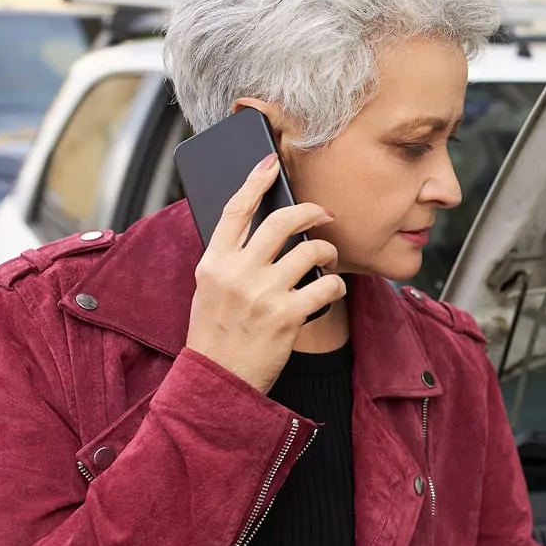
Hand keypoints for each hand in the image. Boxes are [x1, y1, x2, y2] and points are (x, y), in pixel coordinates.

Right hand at [184, 153, 346, 392]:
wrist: (216, 382)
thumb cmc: (216, 335)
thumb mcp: (209, 291)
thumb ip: (230, 260)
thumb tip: (262, 229)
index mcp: (213, 263)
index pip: (236, 210)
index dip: (255, 181)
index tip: (271, 163)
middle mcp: (236, 273)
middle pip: (282, 222)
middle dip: (313, 212)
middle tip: (326, 216)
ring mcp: (262, 294)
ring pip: (311, 251)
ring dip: (328, 253)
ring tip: (328, 262)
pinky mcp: (286, 316)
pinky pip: (327, 286)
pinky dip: (336, 286)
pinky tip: (331, 291)